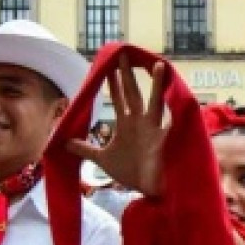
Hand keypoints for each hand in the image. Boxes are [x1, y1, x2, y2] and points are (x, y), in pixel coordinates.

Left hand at [68, 54, 167, 196]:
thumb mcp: (103, 159)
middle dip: (127, 74)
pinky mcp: (165, 139)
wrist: (149, 190)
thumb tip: (64, 142)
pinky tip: (179, 95)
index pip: (118, 98)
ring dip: (157, 84)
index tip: (108, 66)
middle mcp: (140, 122)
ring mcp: (154, 128)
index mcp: (127, 124)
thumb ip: (86, 149)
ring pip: (155, 101)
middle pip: (133, 92)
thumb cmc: (131, 173)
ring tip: (157, 65)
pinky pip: (173, 120)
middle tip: (122, 54)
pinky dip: (177, 109)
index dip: (112, 82)